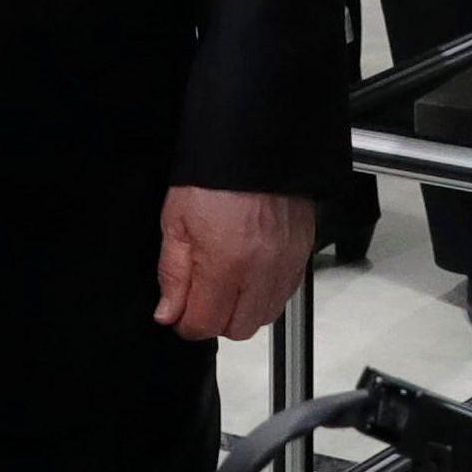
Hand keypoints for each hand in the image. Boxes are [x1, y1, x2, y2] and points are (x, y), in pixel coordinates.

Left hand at [155, 185, 316, 341]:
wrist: (255, 142)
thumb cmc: (214, 176)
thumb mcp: (175, 222)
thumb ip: (172, 274)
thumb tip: (169, 312)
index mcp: (225, 263)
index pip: (204, 324)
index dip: (185, 323)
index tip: (180, 312)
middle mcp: (261, 269)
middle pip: (239, 329)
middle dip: (216, 320)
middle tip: (203, 296)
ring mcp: (287, 263)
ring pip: (266, 316)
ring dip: (244, 309)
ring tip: (229, 282)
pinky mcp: (303, 252)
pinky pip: (286, 292)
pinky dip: (267, 292)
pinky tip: (252, 271)